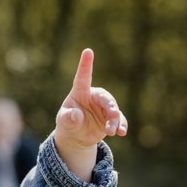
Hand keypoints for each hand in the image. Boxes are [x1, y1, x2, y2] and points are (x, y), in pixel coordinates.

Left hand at [54, 49, 126, 180]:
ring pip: (114, 110)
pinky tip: (122, 132)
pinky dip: (121, 125)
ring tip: (113, 131)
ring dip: (115, 120)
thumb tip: (76, 115)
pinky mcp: (111, 117)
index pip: (82, 77)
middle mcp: (94, 96)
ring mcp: (104, 107)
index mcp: (80, 92)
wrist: (76, 136)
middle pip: (105, 98)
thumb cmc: (68, 122)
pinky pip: (119, 119)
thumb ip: (69, 118)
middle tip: (113, 115)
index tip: (87, 51)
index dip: (85, 64)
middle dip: (110, 106)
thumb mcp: (65, 121)